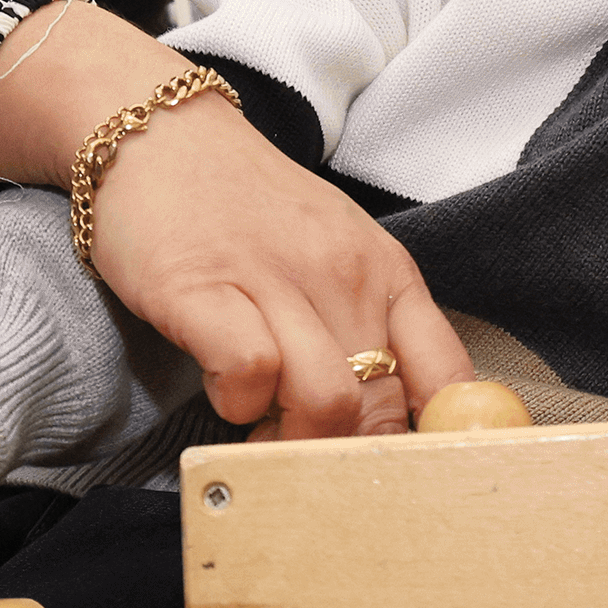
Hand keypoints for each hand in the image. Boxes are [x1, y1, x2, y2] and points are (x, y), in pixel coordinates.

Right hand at [0, 4, 473, 439]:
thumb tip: (399, 420)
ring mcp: (275, 279)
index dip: (439, 447)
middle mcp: (345, 276)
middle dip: (348, 461)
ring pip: (328, 404)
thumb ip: (370, 326)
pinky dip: (236, 403)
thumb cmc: (245, 207)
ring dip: (291, 442)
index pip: (450, 381)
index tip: (409, 477)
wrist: (157, 130)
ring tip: (262, 430)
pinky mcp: (203, 289)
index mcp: (388, 273)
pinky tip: (222, 385)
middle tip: (309, 460)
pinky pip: (249, 374)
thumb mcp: (335, 253)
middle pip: (384, 410)